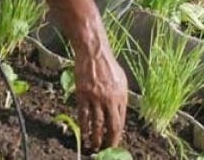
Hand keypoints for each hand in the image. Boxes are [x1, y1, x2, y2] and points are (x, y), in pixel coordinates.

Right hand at [74, 33, 127, 150]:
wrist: (94, 54)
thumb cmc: (108, 66)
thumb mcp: (121, 81)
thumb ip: (121, 97)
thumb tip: (121, 113)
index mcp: (121, 96)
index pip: (121, 121)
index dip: (117, 134)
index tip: (114, 143)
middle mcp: (110, 99)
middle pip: (111, 125)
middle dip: (110, 141)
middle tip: (106, 150)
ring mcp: (96, 98)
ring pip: (97, 124)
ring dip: (96, 138)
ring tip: (95, 146)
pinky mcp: (83, 95)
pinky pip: (84, 116)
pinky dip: (84, 127)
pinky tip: (84, 134)